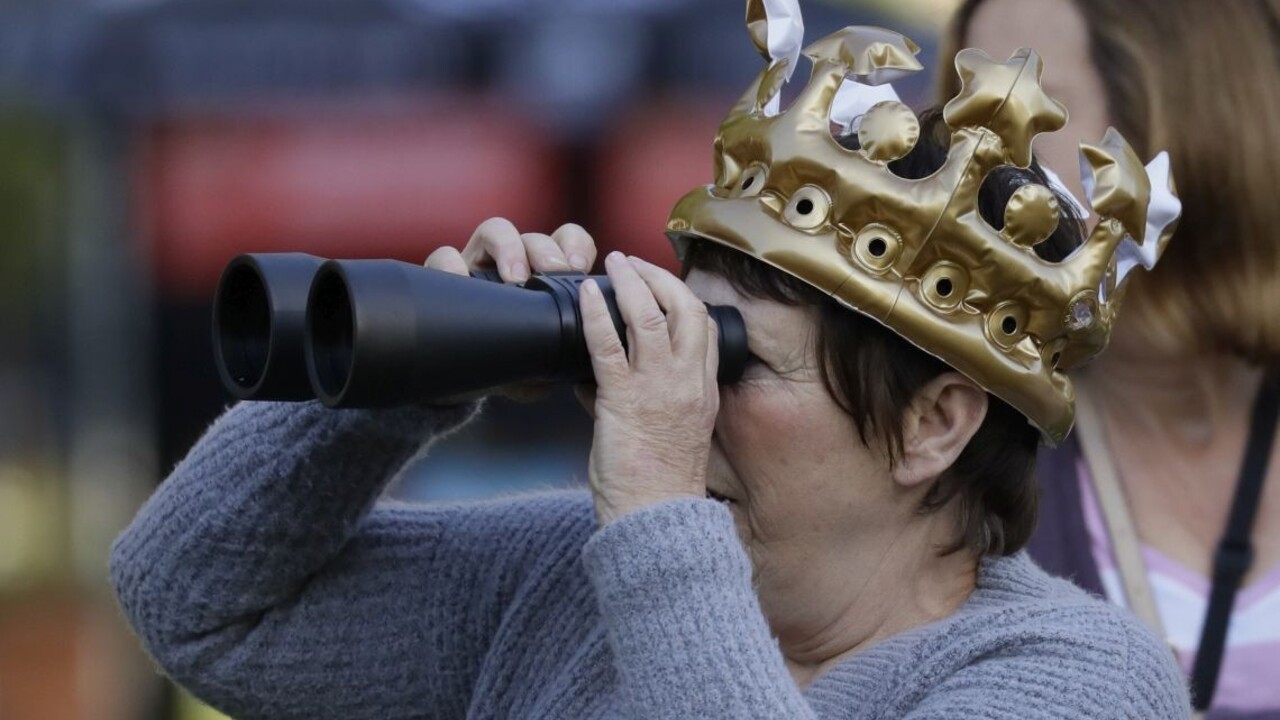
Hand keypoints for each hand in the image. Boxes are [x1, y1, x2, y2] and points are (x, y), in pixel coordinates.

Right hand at [426, 218, 598, 402]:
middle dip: (546, 250)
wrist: (464, 382)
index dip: (575, 245)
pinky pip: (444, 255)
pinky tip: (464, 282)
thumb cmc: (510, 364)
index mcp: (545, 276)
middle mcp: (513, 264)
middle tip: (553, 273)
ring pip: (495, 231)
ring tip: (514, 279)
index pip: (566, 241)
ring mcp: (479, 265)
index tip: (580, 267)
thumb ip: (563, 355)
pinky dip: (453, 264)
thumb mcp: (541, 361)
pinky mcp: (444, 276)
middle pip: (534, 237)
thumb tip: (580, 364)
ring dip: (509, 248)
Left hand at [580, 252, 719, 525]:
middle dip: (660, 279)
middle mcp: (687, 384)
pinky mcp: (624, 399)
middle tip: (635, 265)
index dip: (684, 299)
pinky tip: (584, 296)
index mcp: (704, 393)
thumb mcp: (668, 437)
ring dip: (630, 283)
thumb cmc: (658, 488)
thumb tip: (597, 384)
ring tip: (614, 264)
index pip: (705, 330)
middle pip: (686, 311)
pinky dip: (595, 314)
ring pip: (650, 317)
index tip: (664, 285)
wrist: (655, 519)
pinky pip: (609, 345)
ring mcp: (658, 389)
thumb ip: (643, 403)